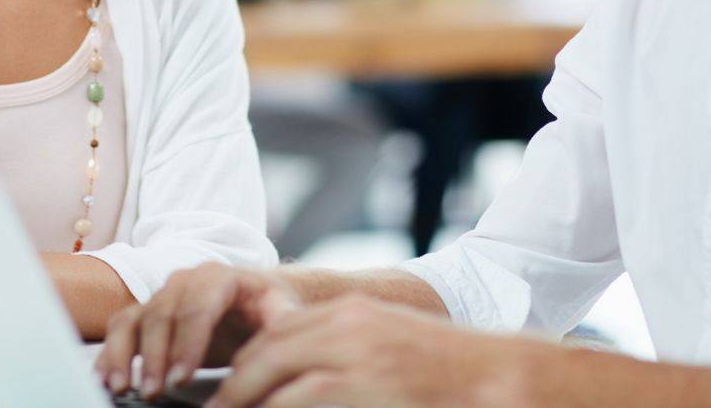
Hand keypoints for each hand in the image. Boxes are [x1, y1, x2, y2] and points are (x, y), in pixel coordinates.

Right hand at [94, 263, 301, 400]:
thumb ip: (279, 323)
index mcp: (219, 277)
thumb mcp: (281, 311)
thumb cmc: (267, 308)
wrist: (254, 301)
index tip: (181, 378)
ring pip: (135, 319)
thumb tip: (272, 347)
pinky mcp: (148, 315)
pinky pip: (121, 328)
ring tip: (122, 386)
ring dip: (124, 354)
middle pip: (162, 314)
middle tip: (154, 390)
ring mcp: (163, 296)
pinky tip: (107, 377)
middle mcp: (185, 281)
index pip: (198, 306)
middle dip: (155, 356)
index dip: (187, 343)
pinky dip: (110, 352)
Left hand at [209, 295, 545, 407]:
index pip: (278, 330)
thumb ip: (343, 349)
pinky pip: (298, 400)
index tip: (229, 385)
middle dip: (235, 383)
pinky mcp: (359, 385)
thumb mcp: (388, 345)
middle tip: (214, 407)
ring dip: (246, 399)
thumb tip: (297, 379)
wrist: (496, 379)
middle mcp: (346, 325)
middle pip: (266, 350)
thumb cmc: (447, 371)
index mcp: (351, 313)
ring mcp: (352, 355)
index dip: (246, 360)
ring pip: (273, 375)